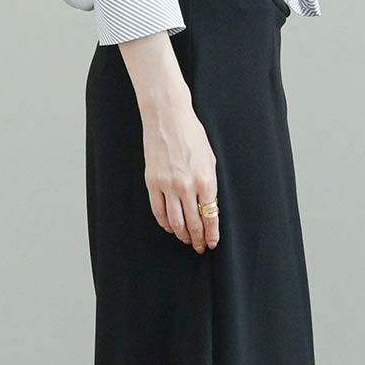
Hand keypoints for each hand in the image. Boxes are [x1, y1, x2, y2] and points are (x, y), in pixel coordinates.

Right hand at [139, 91, 219, 252]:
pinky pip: (158, 211)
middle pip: (193, 223)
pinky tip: (170, 227)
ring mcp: (168, 185)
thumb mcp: (210, 159)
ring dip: (182, 234)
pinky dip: (165, 223)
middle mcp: (187, 186)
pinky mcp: (152, 182)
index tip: (211, 242)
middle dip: (198, 238)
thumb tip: (208, 207)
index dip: (211, 234)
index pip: (210, 217)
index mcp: (206, 180)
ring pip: (175, 222)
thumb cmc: (192, 134)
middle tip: (199, 246)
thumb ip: (209, 184)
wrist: (168, 117)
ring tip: (186, 239)